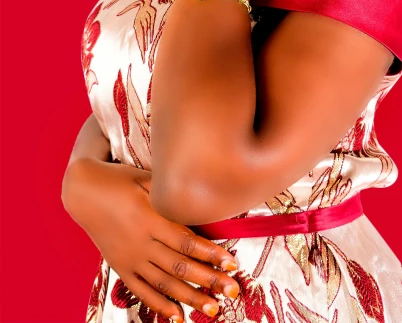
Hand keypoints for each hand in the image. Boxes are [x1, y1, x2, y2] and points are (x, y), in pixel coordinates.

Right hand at [63, 158, 239, 320]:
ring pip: (164, 283)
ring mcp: (130, 258)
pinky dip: (160, 305)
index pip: (186, 241)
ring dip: (190, 297)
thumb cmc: (120, 180)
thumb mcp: (145, 178)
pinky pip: (142, 291)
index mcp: (150, 217)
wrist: (83, 192)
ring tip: (213, 308)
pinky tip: (178, 316)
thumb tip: (200, 196)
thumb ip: (169, 192)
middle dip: (209, 279)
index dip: (211, 254)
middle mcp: (141, 242)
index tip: (232, 263)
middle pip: (180, 265)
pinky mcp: (121, 267)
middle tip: (233, 290)